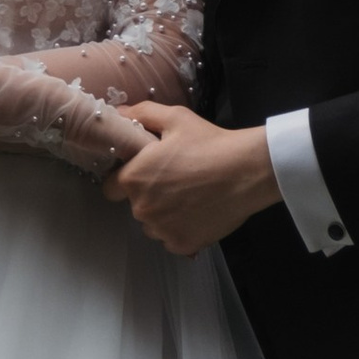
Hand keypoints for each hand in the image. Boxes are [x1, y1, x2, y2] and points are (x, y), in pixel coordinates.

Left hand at [104, 104, 281, 257]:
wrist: (247, 171)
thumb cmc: (209, 143)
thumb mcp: (175, 118)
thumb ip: (141, 114)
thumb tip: (118, 112)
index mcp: (133, 179)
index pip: (110, 188)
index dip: (126, 179)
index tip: (145, 173)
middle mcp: (142, 209)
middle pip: (135, 206)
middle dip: (149, 195)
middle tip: (175, 180)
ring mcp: (162, 230)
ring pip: (153, 225)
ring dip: (163, 215)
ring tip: (189, 197)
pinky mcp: (182, 245)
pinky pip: (172, 240)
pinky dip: (181, 230)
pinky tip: (198, 212)